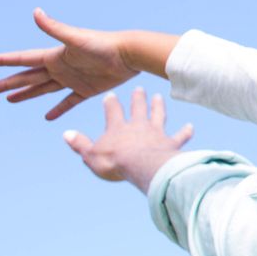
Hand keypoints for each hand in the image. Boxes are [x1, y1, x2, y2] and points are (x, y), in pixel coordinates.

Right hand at [0, 8, 139, 120]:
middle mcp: (61, 67)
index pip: (24, 59)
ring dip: (27, 94)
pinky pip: (68, 102)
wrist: (130, 55)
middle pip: (29, 77)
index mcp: (55, 55)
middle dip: (10, 82)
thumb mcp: (76, 38)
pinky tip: (47, 117)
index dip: (6, 60)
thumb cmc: (104, 44)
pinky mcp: (87, 90)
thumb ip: (55, 28)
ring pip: (44, 89)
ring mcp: (73, 79)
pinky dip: (58, 109)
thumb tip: (35, 11)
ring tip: (9, 100)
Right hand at [62, 88, 193, 188]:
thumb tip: (66, 134)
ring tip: (159, 98)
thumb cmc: (115, 163)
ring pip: (158, 115)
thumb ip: (80, 144)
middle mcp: (138, 126)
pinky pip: (179, 136)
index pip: (113, 111)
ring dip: (159, 107)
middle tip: (139, 88)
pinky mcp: (170, 143)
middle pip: (138, 108)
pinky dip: (185, 132)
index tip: (110, 95)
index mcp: (118, 128)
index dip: (111, 103)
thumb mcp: (91, 155)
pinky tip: (190, 127)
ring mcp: (156, 133)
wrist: (143, 166)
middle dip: (138, 98)